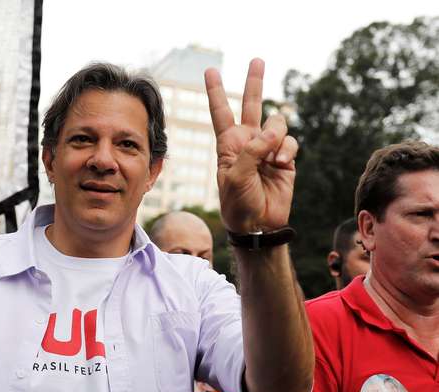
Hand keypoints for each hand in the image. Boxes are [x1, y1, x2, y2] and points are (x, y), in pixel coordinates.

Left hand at [205, 58, 297, 232]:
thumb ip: (252, 150)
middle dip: (254, 82)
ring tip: (272, 157)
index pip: (221, 111)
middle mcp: (248, 142)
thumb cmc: (238, 202)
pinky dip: (287, 149)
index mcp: (228, 144)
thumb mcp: (235, 176)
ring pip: (277, 122)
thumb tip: (274, 130)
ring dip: (276, 135)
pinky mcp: (286, 158)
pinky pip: (290, 141)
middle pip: (251, 105)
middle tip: (256, 59)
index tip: (210, 70)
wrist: (257, 224)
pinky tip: (281, 162)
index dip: (215, 91)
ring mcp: (268, 149)